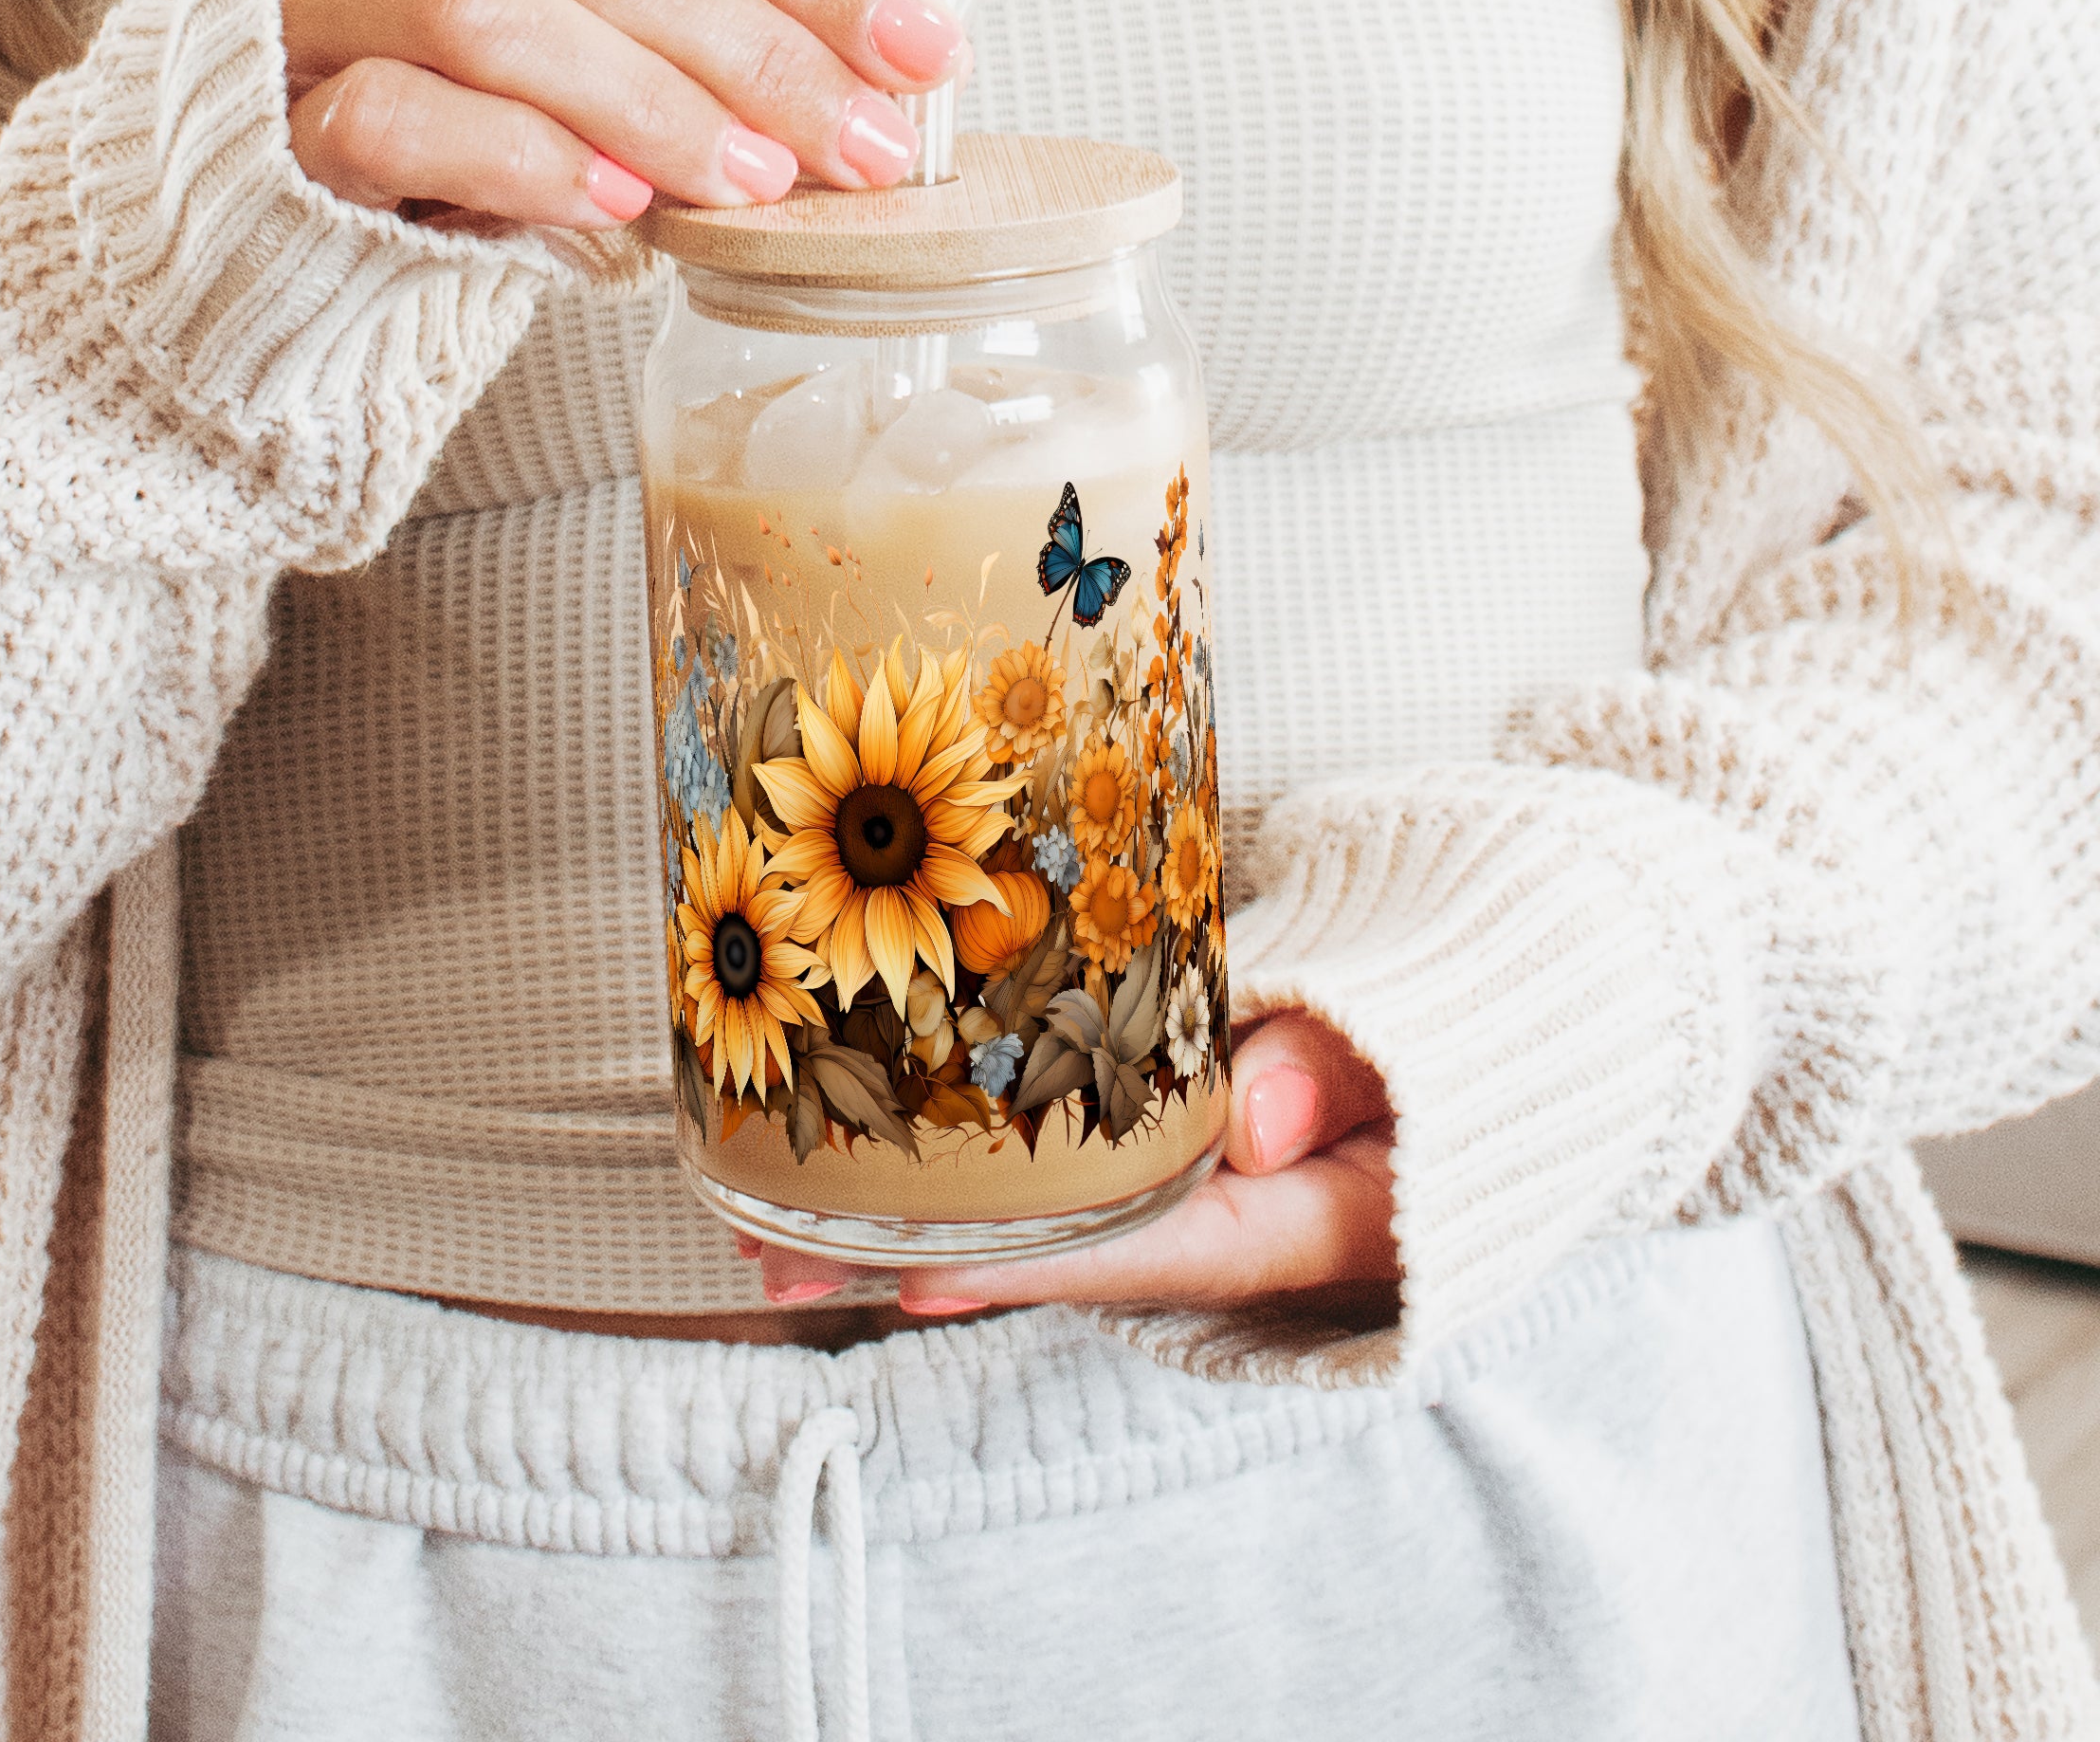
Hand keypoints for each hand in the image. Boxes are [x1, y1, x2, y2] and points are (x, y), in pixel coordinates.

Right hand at [282, 0, 968, 240]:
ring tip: (750, 181)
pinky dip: (524, 159)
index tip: (922, 44)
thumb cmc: (448, 67)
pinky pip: (396, 116)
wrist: (246, 141)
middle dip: (758, 48)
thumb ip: (686, 0)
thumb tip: (875, 74)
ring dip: (654, 102)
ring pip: (496, 9)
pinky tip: (615, 204)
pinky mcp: (273, 108)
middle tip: (858, 145)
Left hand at [746, 1010, 1400, 1315]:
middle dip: (922, 1261)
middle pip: (1064, 1256)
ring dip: (911, 1226)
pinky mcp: (1172, 1141)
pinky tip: (865, 1162)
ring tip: (768, 1227)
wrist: (1500, 1001)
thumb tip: (1258, 1120)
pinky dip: (967, 1173)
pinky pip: (1061, 1169)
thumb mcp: (1436, 1033)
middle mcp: (1238, 1222)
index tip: (915, 1269)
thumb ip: (1348, 1063)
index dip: (1033, 1264)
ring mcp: (1199, 1186)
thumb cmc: (1461, 1011)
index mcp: (1308, 1215)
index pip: (1155, 1249)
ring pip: (1041, 1221)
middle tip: (778, 1258)